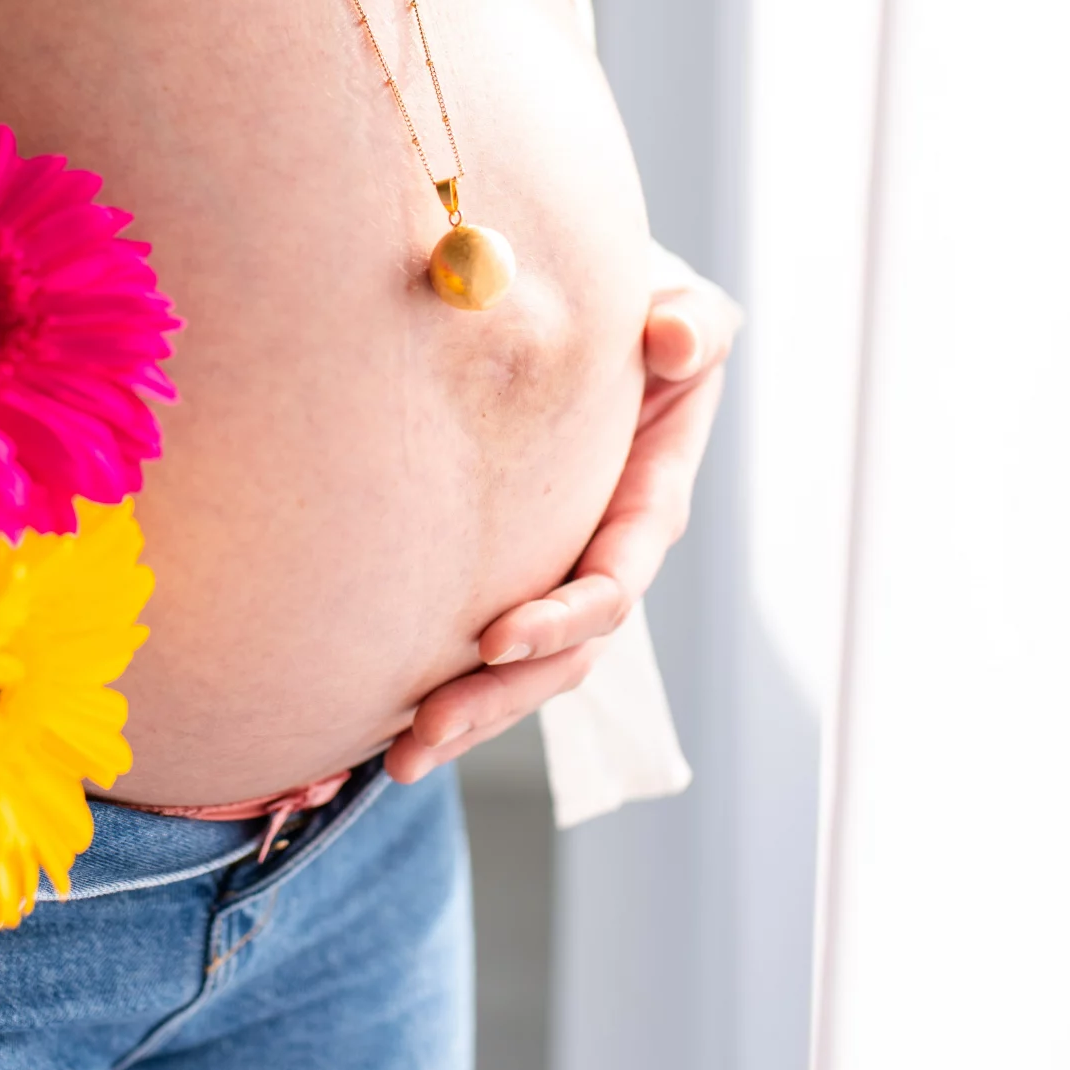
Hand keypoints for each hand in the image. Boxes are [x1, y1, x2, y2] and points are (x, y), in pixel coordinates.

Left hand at [388, 252, 740, 784]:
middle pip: (562, 657)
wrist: (582, 327)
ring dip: (466, 718)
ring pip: (520, 674)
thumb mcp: (678, 311)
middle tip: (426, 730)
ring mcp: (555, 579)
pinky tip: (377, 730)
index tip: (498, 636)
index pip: (614, 582)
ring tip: (399, 758)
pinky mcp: (508, 583)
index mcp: (648, 505)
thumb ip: (692, 326)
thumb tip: (677, 340)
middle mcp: (602, 558)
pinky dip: (436, 692)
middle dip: (498, 698)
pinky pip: (478, 654)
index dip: (564, 616)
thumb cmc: (637, 317)